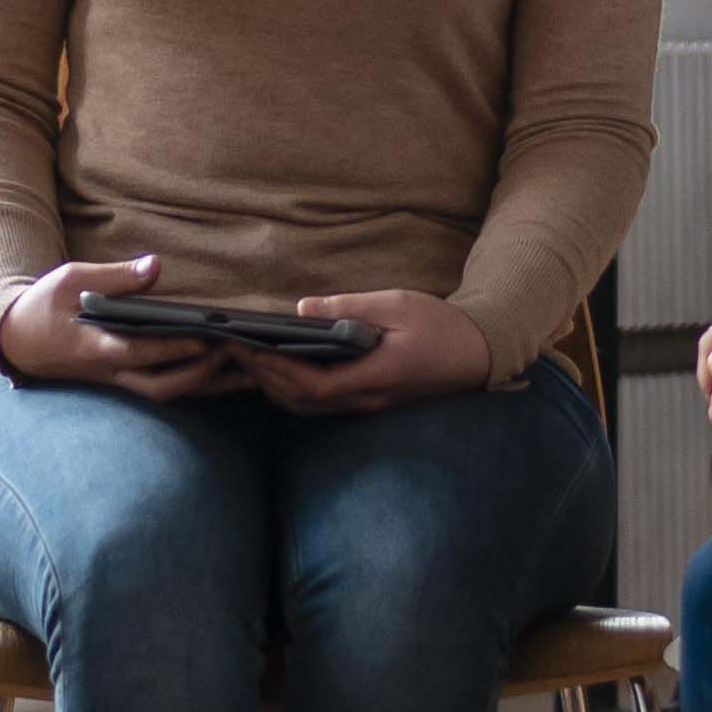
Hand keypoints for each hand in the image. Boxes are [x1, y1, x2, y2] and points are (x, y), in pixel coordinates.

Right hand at [0, 256, 236, 401]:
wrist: (18, 340)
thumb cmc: (44, 305)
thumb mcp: (70, 279)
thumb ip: (114, 277)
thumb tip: (156, 266)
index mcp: (93, 345)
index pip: (137, 352)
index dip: (172, 348)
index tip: (205, 338)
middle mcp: (109, 371)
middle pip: (160, 385)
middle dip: (201, 375)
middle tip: (237, 355)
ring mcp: (118, 380)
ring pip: (167, 392)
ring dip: (208, 385)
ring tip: (249, 370)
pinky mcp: (125, 380)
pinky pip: (165, 387)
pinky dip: (198, 383)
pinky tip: (228, 373)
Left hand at [235, 291, 486, 416]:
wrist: (478, 353)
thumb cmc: (441, 325)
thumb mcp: (397, 304)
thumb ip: (349, 308)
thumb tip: (302, 308)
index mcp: (377, 376)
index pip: (314, 384)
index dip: (276, 369)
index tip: (249, 348)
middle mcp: (368, 399)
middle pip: (303, 401)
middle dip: (264, 378)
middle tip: (233, 350)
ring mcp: (368, 404)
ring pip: (309, 406)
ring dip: (275, 385)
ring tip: (248, 357)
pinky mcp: (368, 400)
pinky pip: (322, 402)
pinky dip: (293, 387)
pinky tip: (279, 366)